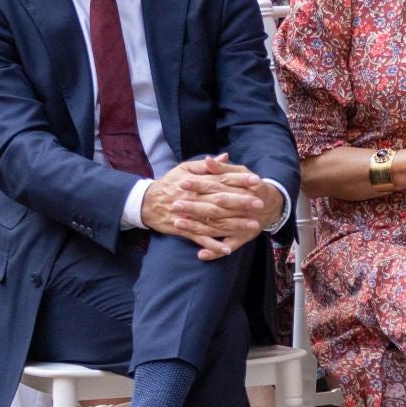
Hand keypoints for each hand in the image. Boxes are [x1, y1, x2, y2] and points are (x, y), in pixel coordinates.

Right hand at [142, 156, 276, 258]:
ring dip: (234, 224)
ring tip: (252, 225)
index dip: (239, 180)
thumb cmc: (169, 183)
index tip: (256, 180)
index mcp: (196, 181)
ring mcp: (190, 215)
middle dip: (241, 202)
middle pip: (221, 200)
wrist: (145, 202)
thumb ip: (206, 166)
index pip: (221, 179)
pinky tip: (227, 249)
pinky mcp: (184, 229)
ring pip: (215, 220)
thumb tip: (225, 157)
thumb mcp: (185, 168)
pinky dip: (213, 244)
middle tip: (259, 203)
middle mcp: (195, 198)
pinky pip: (200, 238)